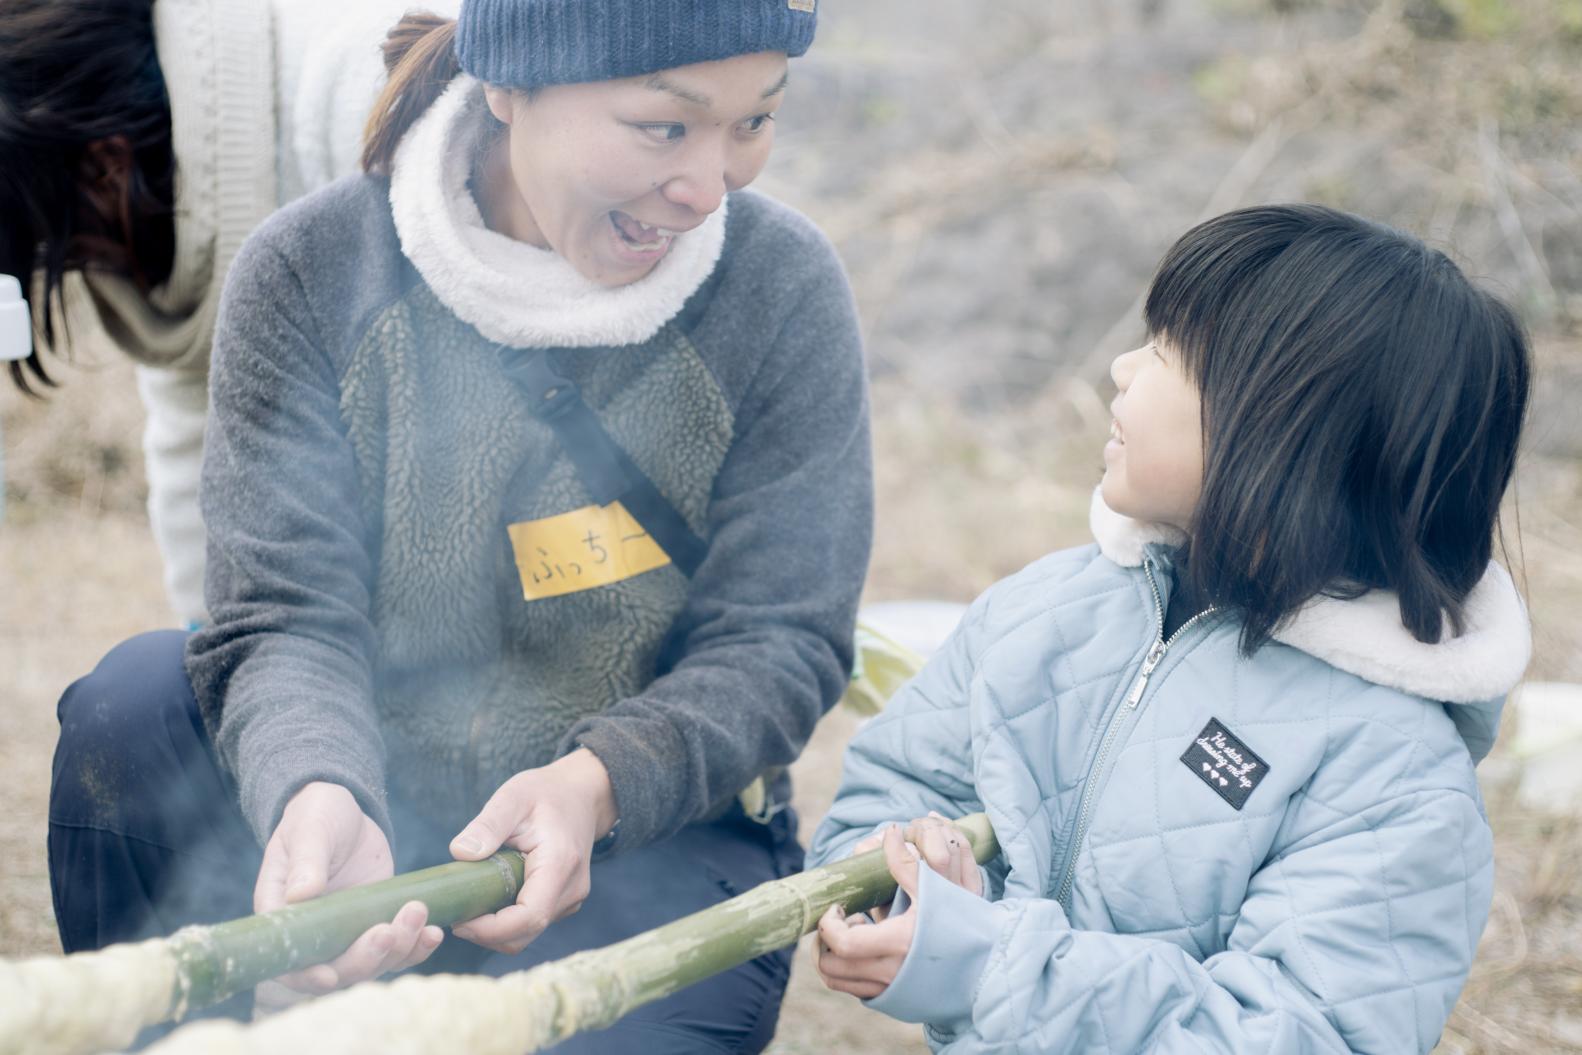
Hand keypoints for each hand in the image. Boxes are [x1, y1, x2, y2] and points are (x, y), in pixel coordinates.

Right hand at [252, 782, 441, 1012]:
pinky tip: (434, 932)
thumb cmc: (315, 816)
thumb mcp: (309, 831)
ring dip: (397, 949)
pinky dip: (415, 946)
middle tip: (388, 932)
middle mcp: (314, 935)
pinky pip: (396, 948)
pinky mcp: (376, 924)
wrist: (344, 812)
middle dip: (364, 958)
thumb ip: (305, 862)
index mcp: (283, 916)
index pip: (289, 961)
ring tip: (419, 914)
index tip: (330, 976)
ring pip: (372, 963)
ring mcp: (347, 933)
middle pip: (337, 969)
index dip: (306, 976)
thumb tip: (300, 895)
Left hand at [447, 748, 616, 953]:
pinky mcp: (564, 902)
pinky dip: (507, 921)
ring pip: (527, 933)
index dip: (491, 930)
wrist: (582, 793)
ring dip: (495, 929)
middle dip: (486, 933)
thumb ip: (487, 825)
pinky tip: (490, 897)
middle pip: (525, 933)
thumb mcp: (513, 797)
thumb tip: (460, 852)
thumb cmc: (547, 792)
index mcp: (560, 864)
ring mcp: (570, 898)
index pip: (529, 917)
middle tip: (455, 914)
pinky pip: (531, 924)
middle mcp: (571, 889)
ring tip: (470, 902)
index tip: (459, 921)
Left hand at [815, 815, 982, 998]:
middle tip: (840, 919)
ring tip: (853, 932)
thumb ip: (907, 863)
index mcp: (897, 944)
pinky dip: (848, 971)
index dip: (828, 924)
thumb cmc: (964, 925)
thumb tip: (889, 831)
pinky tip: (866, 948)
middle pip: (830, 968)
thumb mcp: (936, 892)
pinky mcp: (894, 1000)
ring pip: (838, 982)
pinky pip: (855, 990)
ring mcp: (891, 990)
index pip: (842, 943)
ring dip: (833, 958)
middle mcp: (890, 974)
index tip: (837, 906)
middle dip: (824, 942)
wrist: (988, 966)